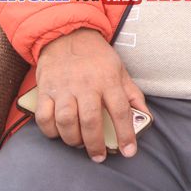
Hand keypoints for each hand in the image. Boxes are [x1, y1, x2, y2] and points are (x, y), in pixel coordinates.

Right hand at [34, 27, 148, 161]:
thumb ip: (133, 95)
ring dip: (73, 139)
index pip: (120, 111)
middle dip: (96, 144)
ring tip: (80, 144)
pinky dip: (51, 131)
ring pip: (66, 121)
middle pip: (91, 121)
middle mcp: (86, 84)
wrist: (67, 34)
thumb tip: (146, 117)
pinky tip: (60, 134)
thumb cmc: (97, 56)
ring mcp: (63, 88)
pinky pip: (44, 117)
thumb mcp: (121, 70)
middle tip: (99, 156)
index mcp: (108, 80)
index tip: (128, 152)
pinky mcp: (44, 90)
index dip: (126, 135)